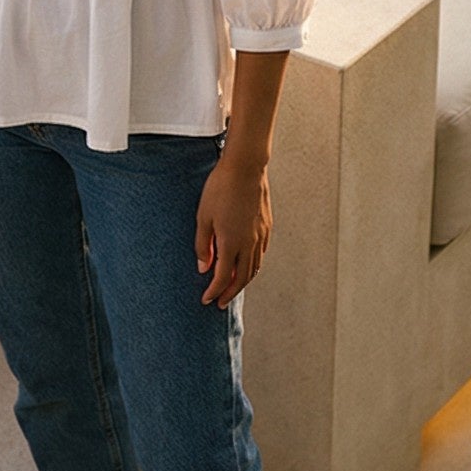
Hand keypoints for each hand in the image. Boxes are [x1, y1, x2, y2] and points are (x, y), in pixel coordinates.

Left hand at [195, 155, 270, 306]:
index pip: (223, 277)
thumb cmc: (220, 189)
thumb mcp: (203, 217)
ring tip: (232, 288)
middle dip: (230, 293)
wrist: (245, 167)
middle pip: (242, 278)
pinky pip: (260, 254)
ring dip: (243, 282)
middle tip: (220, 303)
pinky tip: (246, 265)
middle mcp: (249, 243)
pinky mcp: (266, 227)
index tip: (206, 300)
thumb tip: (204, 267)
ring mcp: (260, 235)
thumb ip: (204, 245)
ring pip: (254, 268)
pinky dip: (252, 266)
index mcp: (231, 243)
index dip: (214, 291)